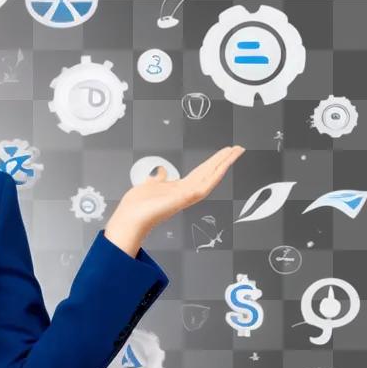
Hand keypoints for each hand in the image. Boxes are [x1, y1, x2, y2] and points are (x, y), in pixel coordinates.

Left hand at [104, 146, 245, 254]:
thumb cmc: (136, 208)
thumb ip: (158, 180)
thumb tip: (161, 171)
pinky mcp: (183, 199)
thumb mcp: (149, 186)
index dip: (213, 162)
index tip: (223, 152)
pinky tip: (223, 166)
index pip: (200, 173)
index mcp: (178, 189)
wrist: (128, 220)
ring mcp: (186, 197)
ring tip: (235, 152)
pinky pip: (203, 186)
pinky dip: (214, 176)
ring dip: (223, 164)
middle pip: (209, 173)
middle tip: (237, 148)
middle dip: (223, 160)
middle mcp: (185, 193)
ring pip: (210, 178)